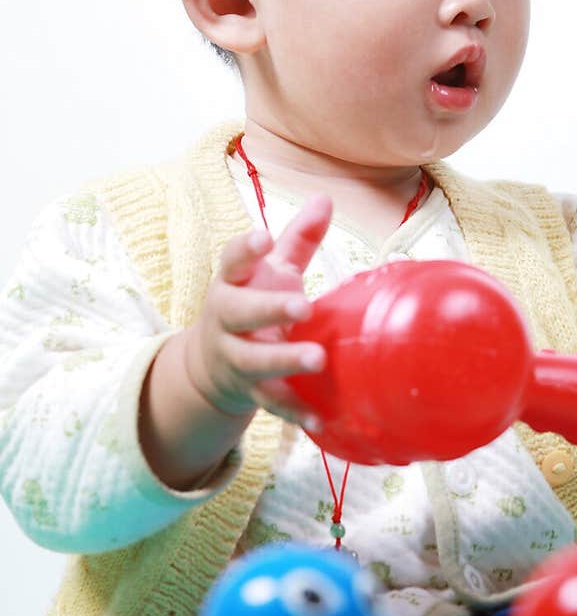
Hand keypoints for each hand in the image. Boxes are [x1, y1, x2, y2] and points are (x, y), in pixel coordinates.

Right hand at [182, 194, 332, 427]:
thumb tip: (326, 198)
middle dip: (269, 308)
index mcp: (232, 284)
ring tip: (318, 359)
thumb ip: (298, 239)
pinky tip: (319, 417)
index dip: (246, 248)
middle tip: (303, 306)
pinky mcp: (250, 392)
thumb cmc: (253, 304)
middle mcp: (227, 320)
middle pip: (240, 312)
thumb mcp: (271, 271)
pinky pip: (270, 403)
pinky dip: (294, 412)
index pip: (231, 261)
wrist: (212, 365)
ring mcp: (235, 358)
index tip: (263, 237)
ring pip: (253, 361)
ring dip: (284, 361)